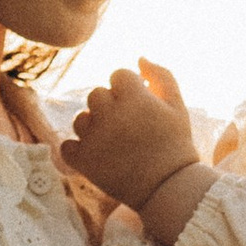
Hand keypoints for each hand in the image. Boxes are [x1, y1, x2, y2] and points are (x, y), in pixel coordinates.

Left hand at [67, 60, 200, 213]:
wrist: (168, 188)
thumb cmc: (176, 144)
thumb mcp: (178, 106)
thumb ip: (161, 76)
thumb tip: (139, 58)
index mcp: (133, 97)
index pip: (118, 75)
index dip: (129, 90)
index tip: (141, 108)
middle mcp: (109, 113)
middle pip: (96, 94)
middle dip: (110, 106)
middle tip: (129, 128)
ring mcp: (93, 137)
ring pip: (81, 118)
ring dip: (94, 126)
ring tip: (115, 143)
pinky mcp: (83, 160)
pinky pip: (68, 145)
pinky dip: (78, 150)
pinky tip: (98, 155)